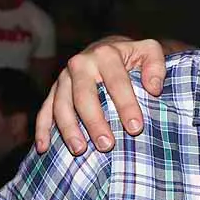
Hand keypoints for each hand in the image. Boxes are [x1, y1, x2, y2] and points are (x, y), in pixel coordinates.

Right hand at [35, 36, 166, 155]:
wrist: (107, 49)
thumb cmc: (133, 56)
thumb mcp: (150, 52)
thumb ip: (156, 66)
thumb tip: (153, 88)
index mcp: (106, 54)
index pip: (117, 83)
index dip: (126, 106)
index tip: (136, 128)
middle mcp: (81, 64)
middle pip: (84, 96)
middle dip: (95, 122)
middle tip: (107, 145)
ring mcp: (64, 78)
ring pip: (61, 105)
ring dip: (69, 129)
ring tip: (80, 150)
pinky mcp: (54, 90)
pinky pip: (45, 110)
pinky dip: (42, 129)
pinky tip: (44, 148)